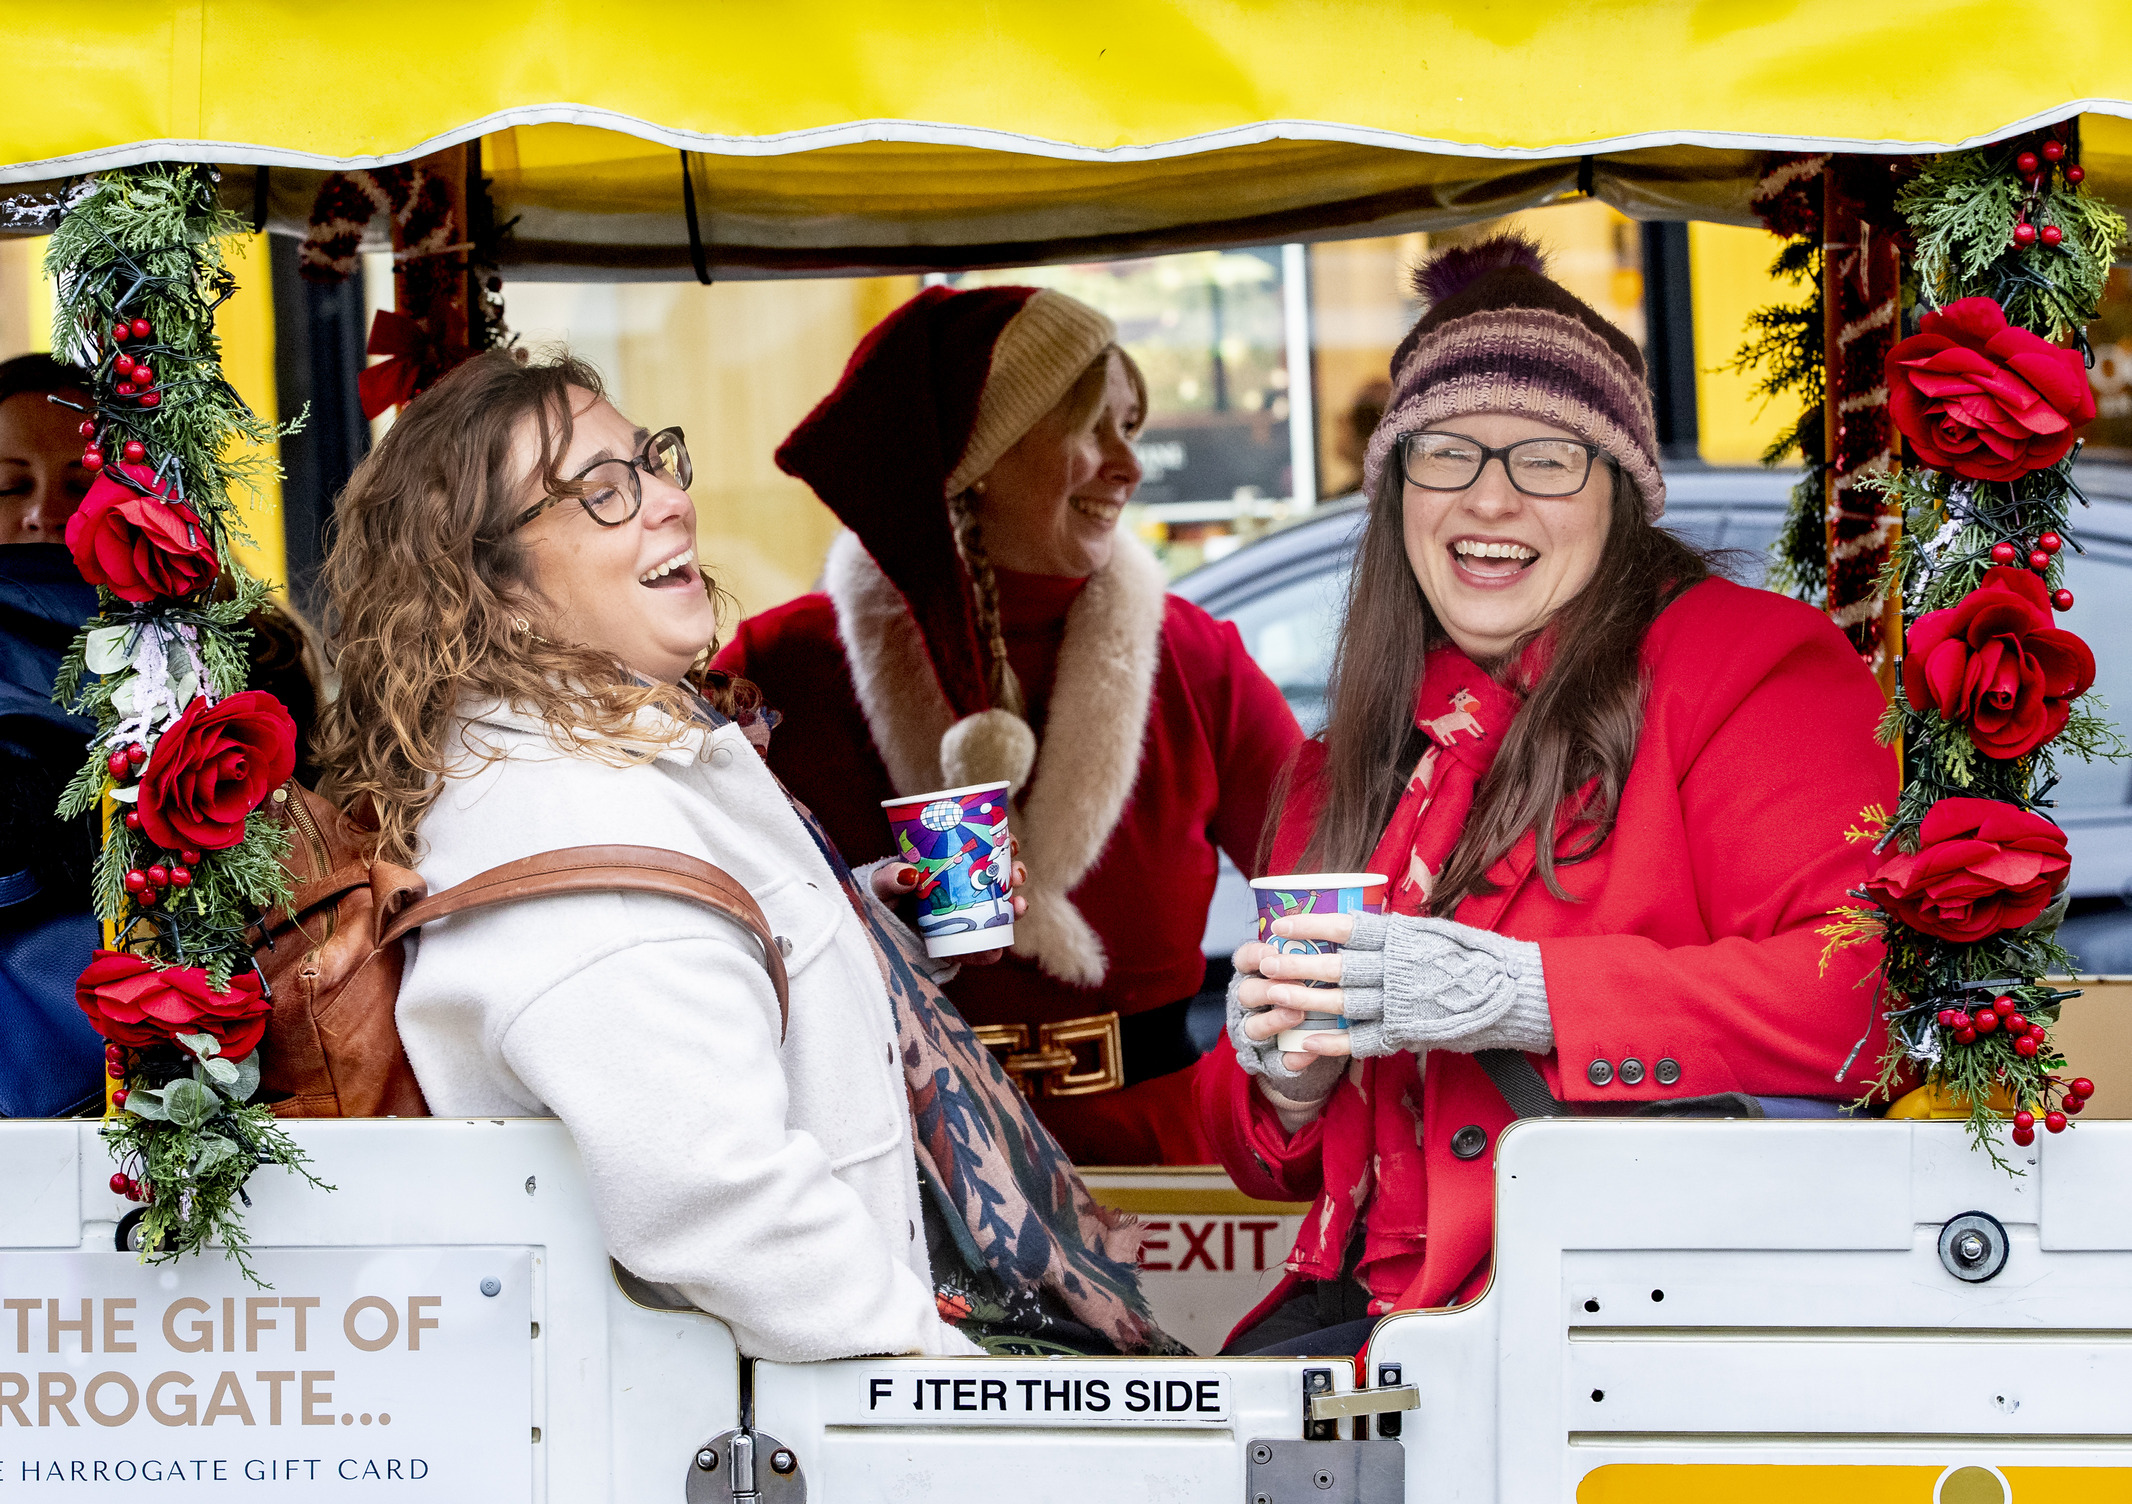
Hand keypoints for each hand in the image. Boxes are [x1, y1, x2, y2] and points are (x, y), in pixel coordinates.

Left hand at [869, 840, 1027, 965]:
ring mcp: (968, 916)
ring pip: (1001, 908)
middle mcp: (965, 888)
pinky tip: (996, 951)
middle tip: (1018, 876)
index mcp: (951, 865)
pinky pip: (984, 947)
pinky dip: (992, 950)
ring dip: (1017, 907)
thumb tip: (909, 875)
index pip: (984, 848)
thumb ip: (887, 880)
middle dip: (1016, 874)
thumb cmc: (880, 903)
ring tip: (1020, 907)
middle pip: (999, 876)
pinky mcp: (963, 945)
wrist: (875, 937)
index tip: (1010, 846)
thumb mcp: (880, 887)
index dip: (1003, 844)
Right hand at [1231, 912, 1358, 1069]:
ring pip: (1252, 1028)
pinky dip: (1293, 1057)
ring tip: (1298, 1015)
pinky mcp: (1272, 1060)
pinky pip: (1278, 1061)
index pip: (1244, 959)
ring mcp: (1258, 1032)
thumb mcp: (1316, 964)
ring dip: (1274, 1020)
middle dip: (1266, 988)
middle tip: (1292, 984)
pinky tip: (1309, 1051)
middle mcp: (1251, 1003)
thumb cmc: (1322, 986)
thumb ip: (1319, 951)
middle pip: (1245, 992)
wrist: (1320, 1035)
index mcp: (1258, 974)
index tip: (1272, 951)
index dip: (1255, 955)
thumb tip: (1344, 926)